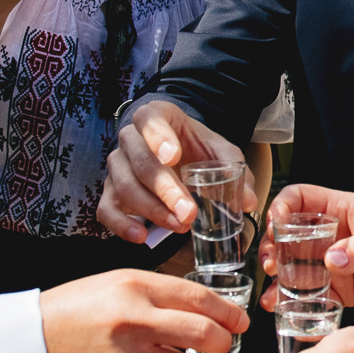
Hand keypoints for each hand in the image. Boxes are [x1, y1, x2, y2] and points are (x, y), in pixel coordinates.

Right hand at [39, 270, 247, 352]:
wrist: (25, 345)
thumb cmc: (72, 312)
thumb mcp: (112, 285)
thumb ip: (156, 295)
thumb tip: (201, 312)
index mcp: (134, 287)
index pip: (197, 298)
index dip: (227, 312)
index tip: (240, 321)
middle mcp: (133, 321)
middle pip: (204, 335)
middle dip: (220, 343)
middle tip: (220, 345)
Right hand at [99, 100, 251, 241]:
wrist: (178, 156)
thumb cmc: (197, 150)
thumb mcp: (220, 152)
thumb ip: (235, 171)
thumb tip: (248, 201)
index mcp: (155, 117)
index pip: (149, 120)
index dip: (158, 137)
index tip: (172, 156)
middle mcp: (130, 139)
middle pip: (140, 162)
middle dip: (165, 189)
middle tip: (189, 212)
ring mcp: (117, 165)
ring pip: (124, 187)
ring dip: (152, 209)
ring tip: (179, 226)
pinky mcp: (109, 192)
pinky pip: (106, 209)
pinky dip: (121, 225)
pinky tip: (141, 235)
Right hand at [256, 184, 353, 316]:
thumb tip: (331, 261)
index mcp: (344, 210)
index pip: (301, 199)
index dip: (283, 207)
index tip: (276, 224)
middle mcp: (334, 235)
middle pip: (291, 236)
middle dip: (275, 248)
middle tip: (272, 264)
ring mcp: (336, 263)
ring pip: (297, 268)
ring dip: (282, 279)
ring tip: (274, 294)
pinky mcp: (342, 290)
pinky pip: (313, 295)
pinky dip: (298, 302)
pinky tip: (287, 308)